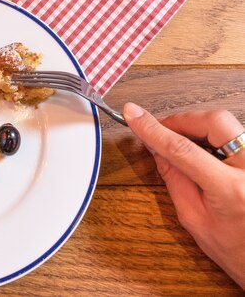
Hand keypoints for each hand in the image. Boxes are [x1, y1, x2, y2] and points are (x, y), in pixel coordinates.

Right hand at [124, 103, 244, 287]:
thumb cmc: (237, 252)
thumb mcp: (194, 220)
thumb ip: (174, 179)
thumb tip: (154, 147)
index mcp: (232, 191)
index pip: (183, 149)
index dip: (153, 129)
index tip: (133, 114)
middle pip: (214, 121)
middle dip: (183, 120)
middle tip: (163, 130)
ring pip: (225, 124)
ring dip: (198, 128)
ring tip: (182, 145)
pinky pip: (234, 134)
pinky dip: (212, 136)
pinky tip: (202, 151)